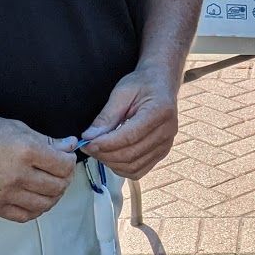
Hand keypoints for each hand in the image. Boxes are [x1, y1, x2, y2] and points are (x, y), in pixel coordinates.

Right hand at [0, 112, 75, 222]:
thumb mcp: (16, 128)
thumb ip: (45, 140)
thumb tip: (70, 145)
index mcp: (26, 151)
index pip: (64, 166)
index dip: (69, 162)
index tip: (65, 159)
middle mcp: (18, 175)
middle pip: (58, 186)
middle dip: (64, 179)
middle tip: (60, 173)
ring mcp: (6, 193)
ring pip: (45, 204)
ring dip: (53, 196)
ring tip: (49, 186)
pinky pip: (25, 216)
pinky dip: (36, 210)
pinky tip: (35, 200)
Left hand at [79, 64, 178, 178]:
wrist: (162, 84)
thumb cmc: (142, 84)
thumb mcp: (122, 92)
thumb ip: (106, 116)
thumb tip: (89, 136)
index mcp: (160, 111)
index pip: (129, 136)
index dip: (106, 143)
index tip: (87, 143)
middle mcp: (167, 132)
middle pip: (131, 154)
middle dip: (104, 154)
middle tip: (87, 147)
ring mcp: (166, 145)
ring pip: (134, 167)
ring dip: (111, 163)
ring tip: (98, 151)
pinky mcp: (162, 153)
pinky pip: (140, 170)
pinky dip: (122, 168)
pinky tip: (111, 157)